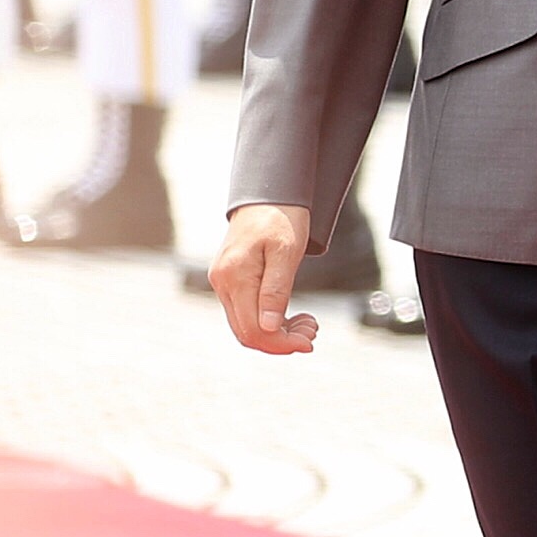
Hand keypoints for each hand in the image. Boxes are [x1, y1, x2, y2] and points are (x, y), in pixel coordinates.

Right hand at [211, 203, 319, 354]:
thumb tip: (268, 329)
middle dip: (281, 340)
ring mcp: (224, 283)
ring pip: (246, 325)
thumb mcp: (286, 252)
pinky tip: (294, 317)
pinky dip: (270, 320)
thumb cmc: (282, 218)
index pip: (252, 328)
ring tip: (309, 323)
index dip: (280, 343)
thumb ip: (276, 290)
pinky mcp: (231, 281)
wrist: (268, 193)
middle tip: (313, 331)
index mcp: (234, 277)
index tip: (309, 343)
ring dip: (277, 332)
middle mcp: (222, 283)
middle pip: (246, 331)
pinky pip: (247, 312)